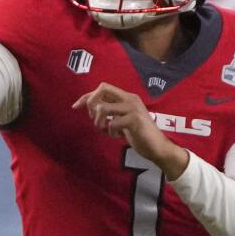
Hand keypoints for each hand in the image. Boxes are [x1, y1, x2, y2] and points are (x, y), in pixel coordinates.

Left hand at [72, 83, 186, 173]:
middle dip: (91, 103)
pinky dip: (111, 131)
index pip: (102, 88)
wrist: (158, 147)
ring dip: (99, 122)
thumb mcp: (123, 119)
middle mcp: (130, 98)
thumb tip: (91, 107)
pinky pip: (112, 123)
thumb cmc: (140, 134)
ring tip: (106, 130)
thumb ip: (111, 111)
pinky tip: (118, 136)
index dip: (86, 96)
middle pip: (102, 89)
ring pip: (103, 108)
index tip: (75, 106)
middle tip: (95, 119)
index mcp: (127, 97)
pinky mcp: (134, 120)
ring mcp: (133, 108)